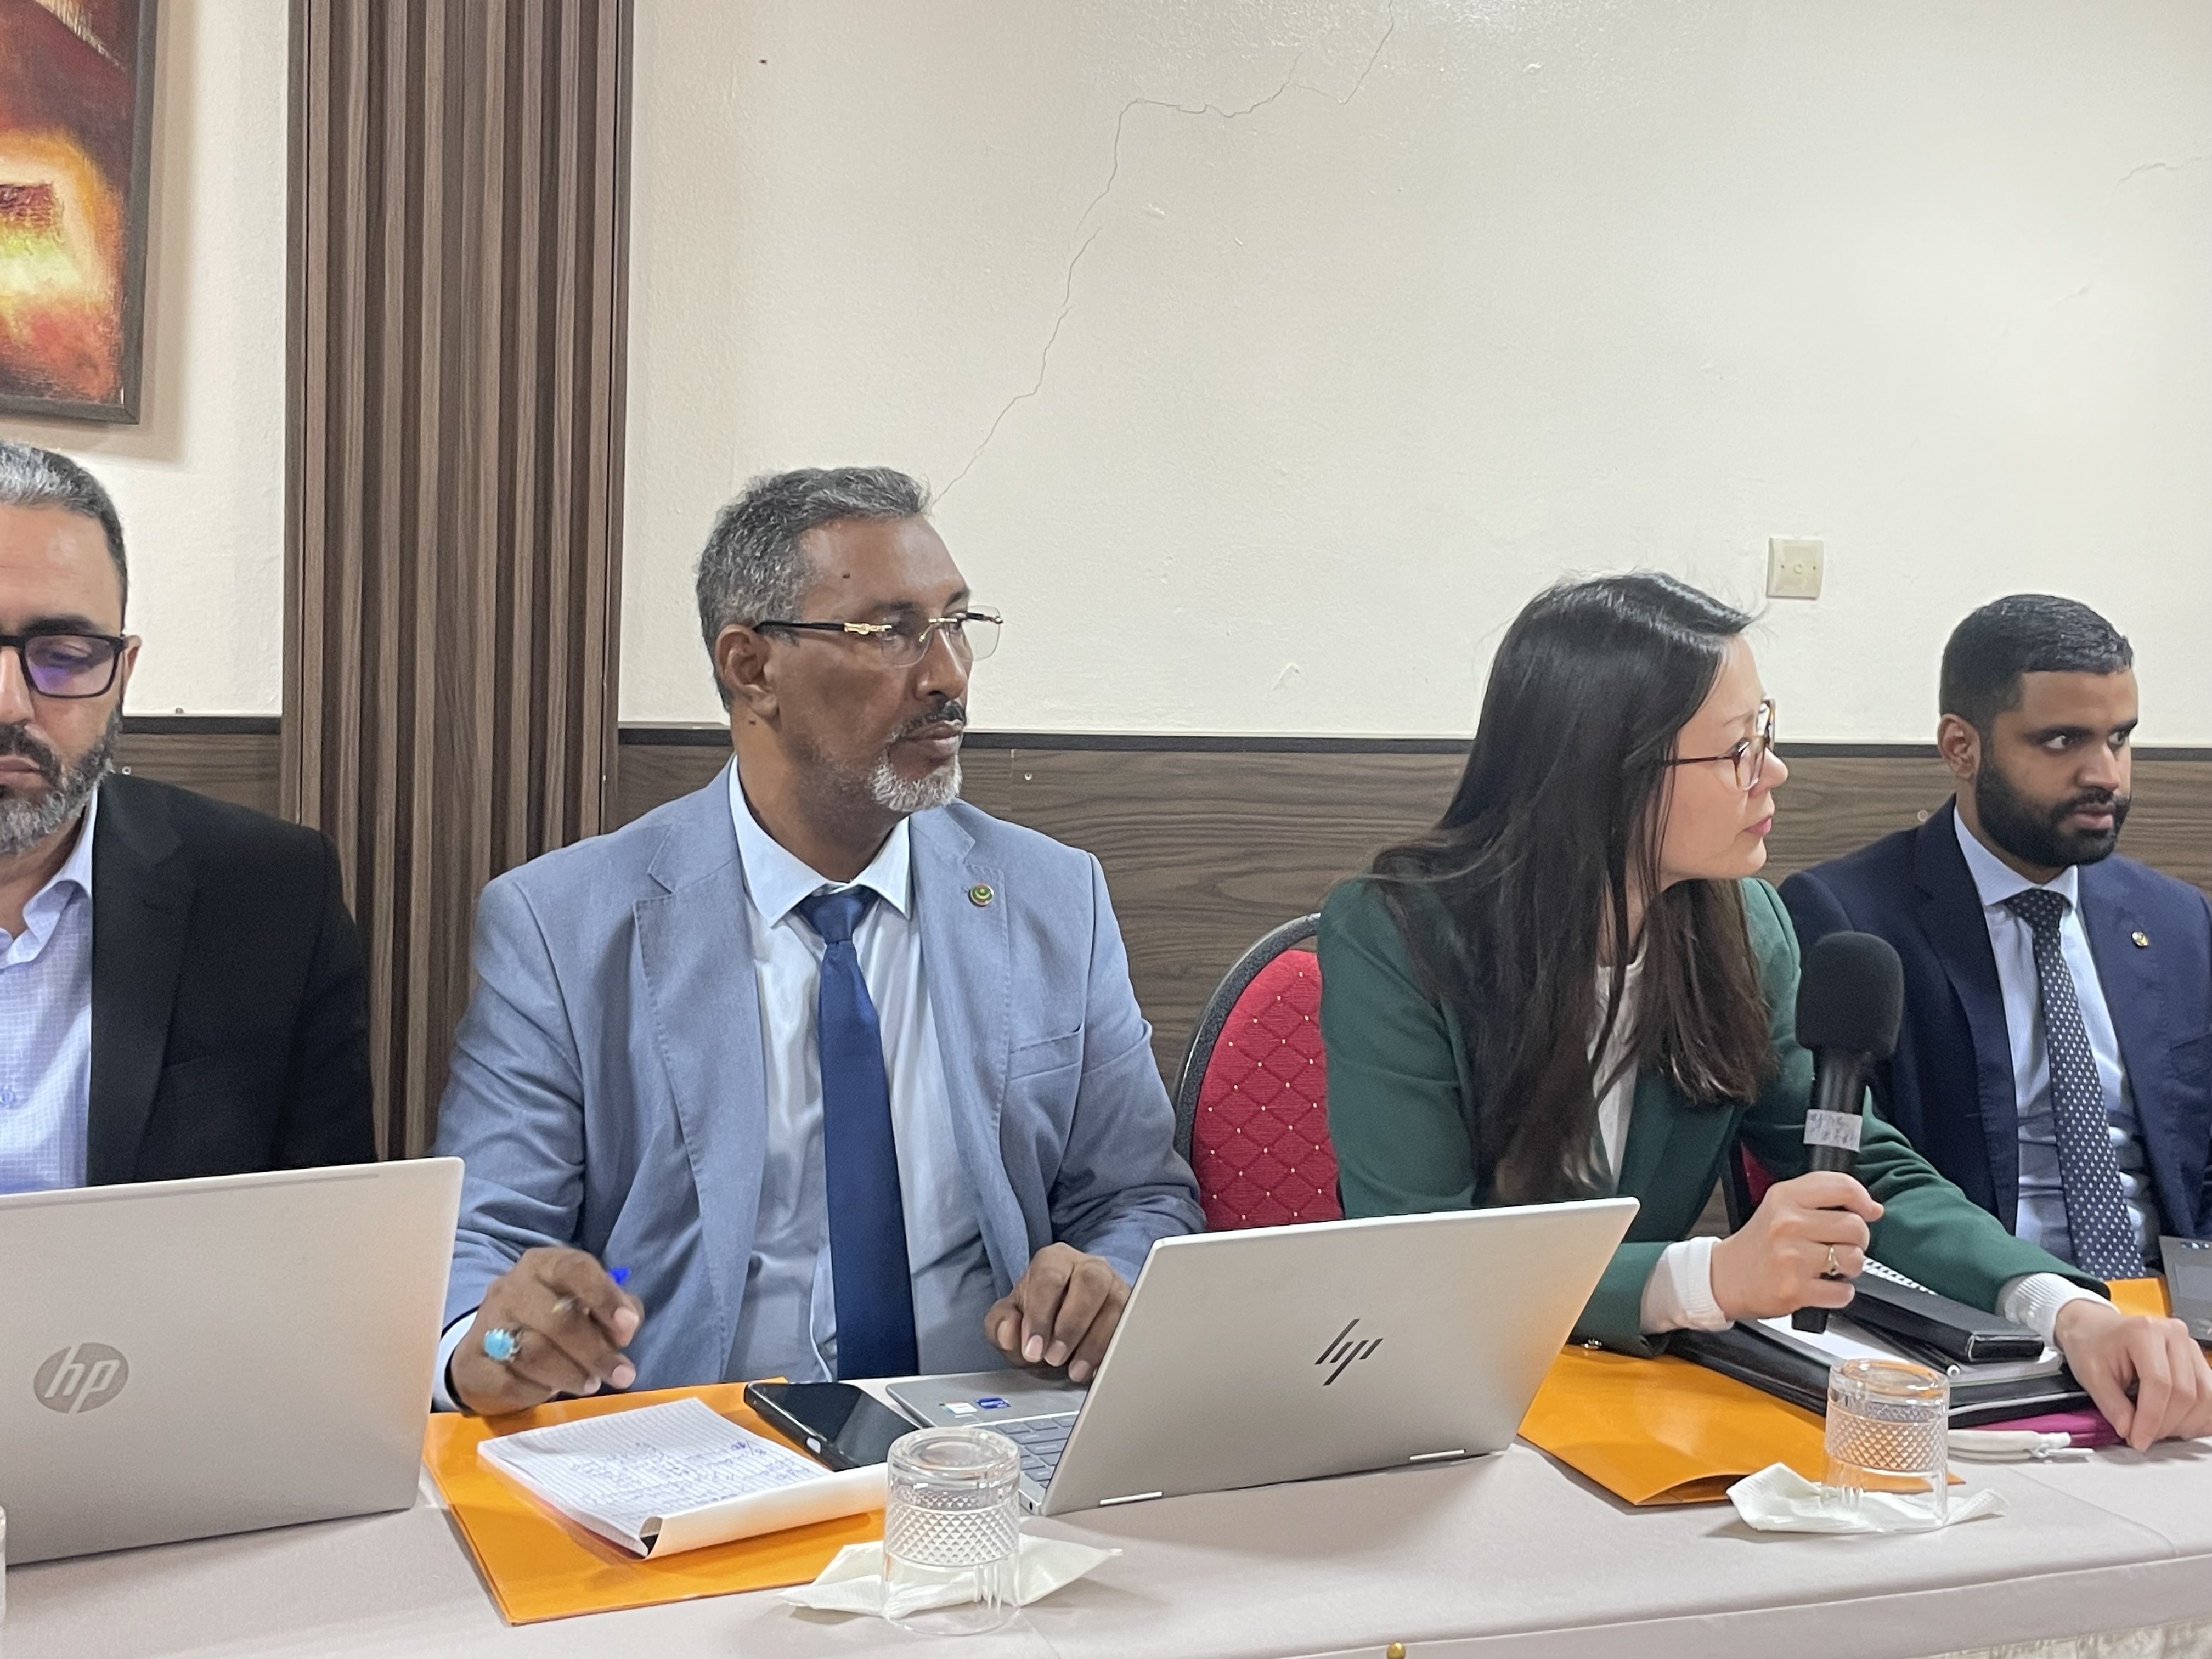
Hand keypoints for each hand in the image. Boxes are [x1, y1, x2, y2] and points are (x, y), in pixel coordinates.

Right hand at [449, 1247, 643, 1415]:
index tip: (628, 1329)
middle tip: (621, 1374)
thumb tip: (626, 1326)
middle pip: (557, 1319)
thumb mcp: (588, 1304)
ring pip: (534, 1353)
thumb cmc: (552, 1323)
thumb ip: (616, 1308)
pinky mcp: (471, 1363)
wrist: (490, 1351)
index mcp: (542, 1265)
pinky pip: (509, 1383)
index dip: (605, 1297)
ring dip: (571, 1374)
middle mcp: (510, 1288)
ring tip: (590, 1384)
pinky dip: (537, 1392)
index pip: (574, 1269)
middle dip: (595, 1351)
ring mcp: (486, 1325)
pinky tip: (549, 1391)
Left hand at [984, 1244, 1128, 1383]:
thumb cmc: (1036, 1316)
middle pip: (1090, 1282)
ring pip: (1115, 1304)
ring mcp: (1114, 1285)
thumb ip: (1000, 1324)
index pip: (1050, 1277)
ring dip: (1095, 1343)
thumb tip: (1010, 1333)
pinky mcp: (1131, 1308)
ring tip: (1074, 1371)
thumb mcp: (1009, 1319)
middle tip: (1054, 1359)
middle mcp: (1088, 1266)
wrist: (1061, 1323)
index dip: (1040, 1314)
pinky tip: (1096, 1369)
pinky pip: (1130, 1326)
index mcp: (1054, 1260)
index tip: (1033, 1349)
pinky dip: (1113, 1350)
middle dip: (1072, 1325)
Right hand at [1709, 1171, 1884, 1321]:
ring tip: (1830, 1266)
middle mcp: (1787, 1224)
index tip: (1866, 1211)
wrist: (1726, 1276)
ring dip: (1849, 1267)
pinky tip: (1821, 1285)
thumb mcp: (1782, 1204)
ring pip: (1854, 1259)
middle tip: (1840, 1244)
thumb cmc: (1760, 1242)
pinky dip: (1839, 1293)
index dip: (1863, 1200)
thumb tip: (1874, 1209)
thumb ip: (1824, 1197)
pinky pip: (1843, 1292)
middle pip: (1856, 1226)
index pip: (1842, 1187)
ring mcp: (1791, 1258)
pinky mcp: (1795, 1289)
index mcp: (1785, 1197)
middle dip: (1857, 1240)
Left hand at [2053, 1298, 2211, 1449]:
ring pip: (2205, 1397)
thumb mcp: (2090, 1374)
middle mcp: (2173, 1334)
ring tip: (2157, 1431)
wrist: (2094, 1328)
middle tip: (2143, 1437)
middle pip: (2185, 1393)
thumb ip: (2111, 1405)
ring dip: (2184, 1424)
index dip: (2151, 1419)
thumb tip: (2129, 1430)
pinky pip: (2210, 1396)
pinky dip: (2198, 1417)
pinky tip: (2177, 1425)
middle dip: (2165, 1425)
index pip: (2159, 1384)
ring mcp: (2189, 1346)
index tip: (2138, 1440)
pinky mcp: (2196, 1360)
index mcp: (2144, 1332)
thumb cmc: (2091, 1344)